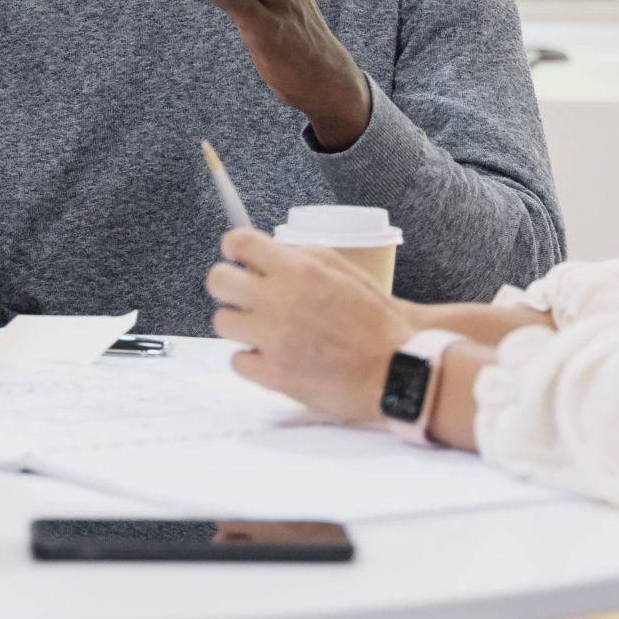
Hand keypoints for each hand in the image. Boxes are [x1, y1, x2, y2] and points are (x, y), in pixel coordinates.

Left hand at [206, 228, 412, 425]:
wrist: (400, 372)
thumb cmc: (379, 321)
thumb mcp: (347, 272)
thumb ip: (304, 257)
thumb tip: (269, 252)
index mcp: (299, 271)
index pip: (239, 242)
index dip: (234, 248)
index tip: (238, 257)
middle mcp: (280, 301)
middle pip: (218, 281)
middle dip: (228, 284)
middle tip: (245, 295)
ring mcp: (274, 341)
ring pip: (222, 322)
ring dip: (241, 324)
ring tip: (265, 330)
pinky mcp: (274, 376)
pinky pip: (237, 361)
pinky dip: (252, 360)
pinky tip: (273, 357)